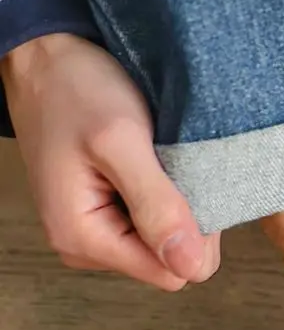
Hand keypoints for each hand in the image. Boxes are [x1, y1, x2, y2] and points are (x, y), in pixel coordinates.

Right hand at [1, 33, 219, 289]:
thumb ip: (156, 206)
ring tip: (157, 162)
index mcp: (83, 239)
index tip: (184, 184)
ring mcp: (97, 233)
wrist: (45, 55)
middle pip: (170, 262)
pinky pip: (155, 224)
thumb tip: (190, 267)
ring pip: (167, 244)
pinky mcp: (107, 216)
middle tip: (170, 167)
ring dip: (175, 205)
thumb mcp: (120, 141)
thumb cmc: (74, 87)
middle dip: (184, 220)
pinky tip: (152, 165)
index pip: (171, 274)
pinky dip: (165, 196)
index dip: (192, 235)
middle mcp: (87, 247)